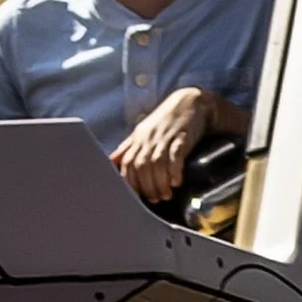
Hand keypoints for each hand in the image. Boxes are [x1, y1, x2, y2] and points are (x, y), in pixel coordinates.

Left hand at [111, 85, 215, 203]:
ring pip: (157, 163)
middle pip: (141, 166)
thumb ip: (128, 148)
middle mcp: (148, 138)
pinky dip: (174, 170)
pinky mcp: (181, 136)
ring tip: (166, 195)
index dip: (131, 182)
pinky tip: (176, 182)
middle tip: (155, 199)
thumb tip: (111, 162)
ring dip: (160, 183)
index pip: (127, 163)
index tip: (138, 196)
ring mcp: (164, 137)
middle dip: (147, 186)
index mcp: (138, 138)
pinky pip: (175, 155)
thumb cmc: (166, 120)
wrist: (190, 102)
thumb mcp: (144, 133)